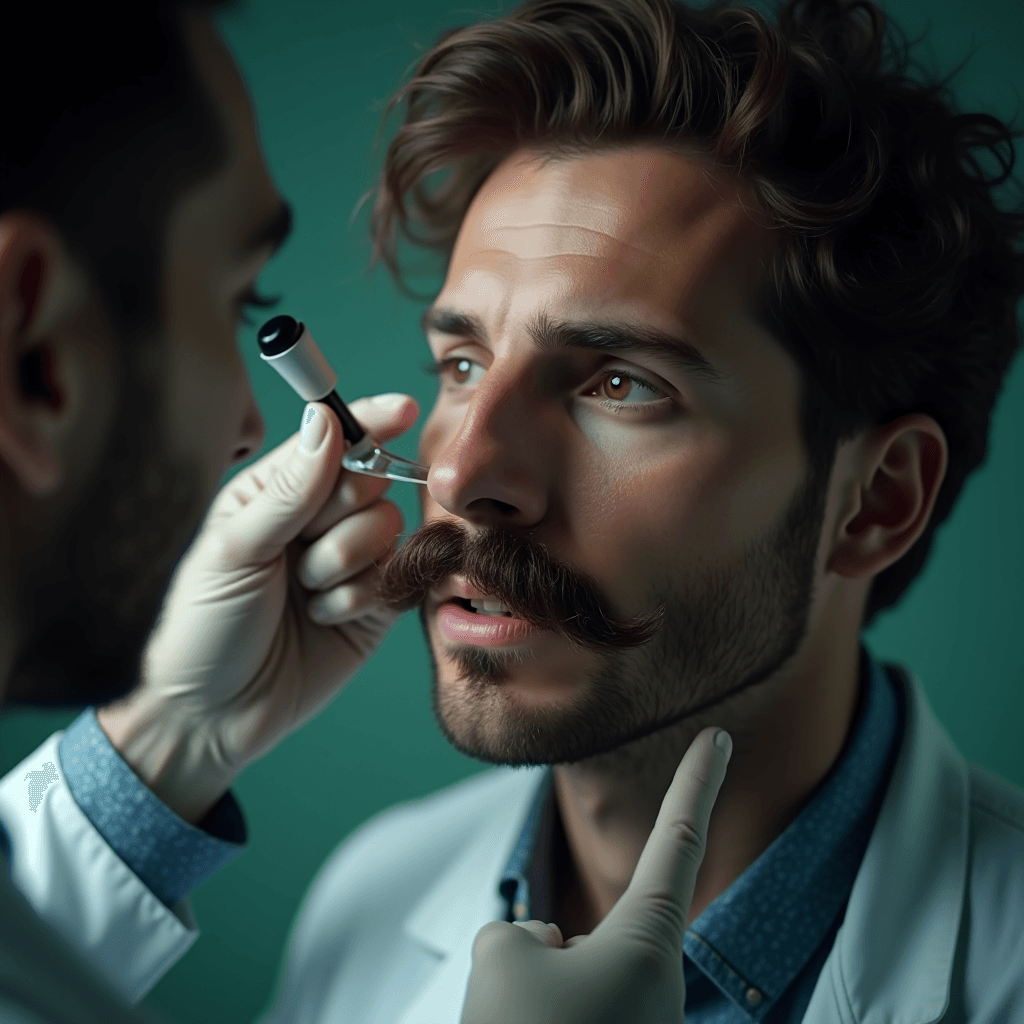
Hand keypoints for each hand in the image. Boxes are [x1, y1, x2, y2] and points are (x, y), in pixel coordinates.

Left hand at [97, 394, 417, 821]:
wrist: (213, 715)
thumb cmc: (203, 627)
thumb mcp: (234, 550)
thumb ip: (288, 489)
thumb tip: (326, 422)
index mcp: (274, 492)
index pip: (332, 442)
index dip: (368, 423)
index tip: (401, 410)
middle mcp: (316, 520)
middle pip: (370, 480)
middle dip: (341, 511)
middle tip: (302, 547)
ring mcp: (349, 561)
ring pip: (387, 527)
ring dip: (343, 563)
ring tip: (303, 595)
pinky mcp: (373, 604)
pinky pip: (395, 577)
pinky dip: (358, 598)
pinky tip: (322, 619)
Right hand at [460, 726, 732, 1023]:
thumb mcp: (503, 957)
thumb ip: (523, 931)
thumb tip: (550, 949)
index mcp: (648, 944)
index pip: (679, 837)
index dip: (697, 782)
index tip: (720, 737)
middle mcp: (658, 983)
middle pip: (583, 929)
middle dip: (540, 952)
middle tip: (523, 1009)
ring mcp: (642, 1023)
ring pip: (563, 971)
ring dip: (530, 992)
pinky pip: (565, 1009)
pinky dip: (537, 1016)